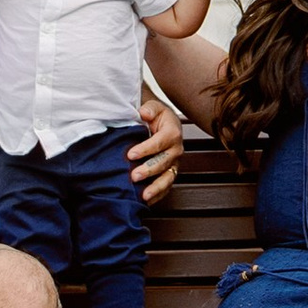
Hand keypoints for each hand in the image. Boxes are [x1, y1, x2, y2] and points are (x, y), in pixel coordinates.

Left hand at [127, 90, 185, 207]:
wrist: (163, 122)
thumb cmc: (156, 115)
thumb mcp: (153, 107)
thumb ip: (149, 108)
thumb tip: (144, 113)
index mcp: (173, 132)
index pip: (159, 143)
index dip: (145, 149)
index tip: (130, 154)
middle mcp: (176, 149)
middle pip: (163, 162)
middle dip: (149, 170)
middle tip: (134, 176)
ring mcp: (174, 163)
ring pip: (168, 178)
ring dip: (156, 187)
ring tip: (143, 195)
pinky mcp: (170, 172)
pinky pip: (166, 186)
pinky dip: (158, 195)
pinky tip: (146, 201)